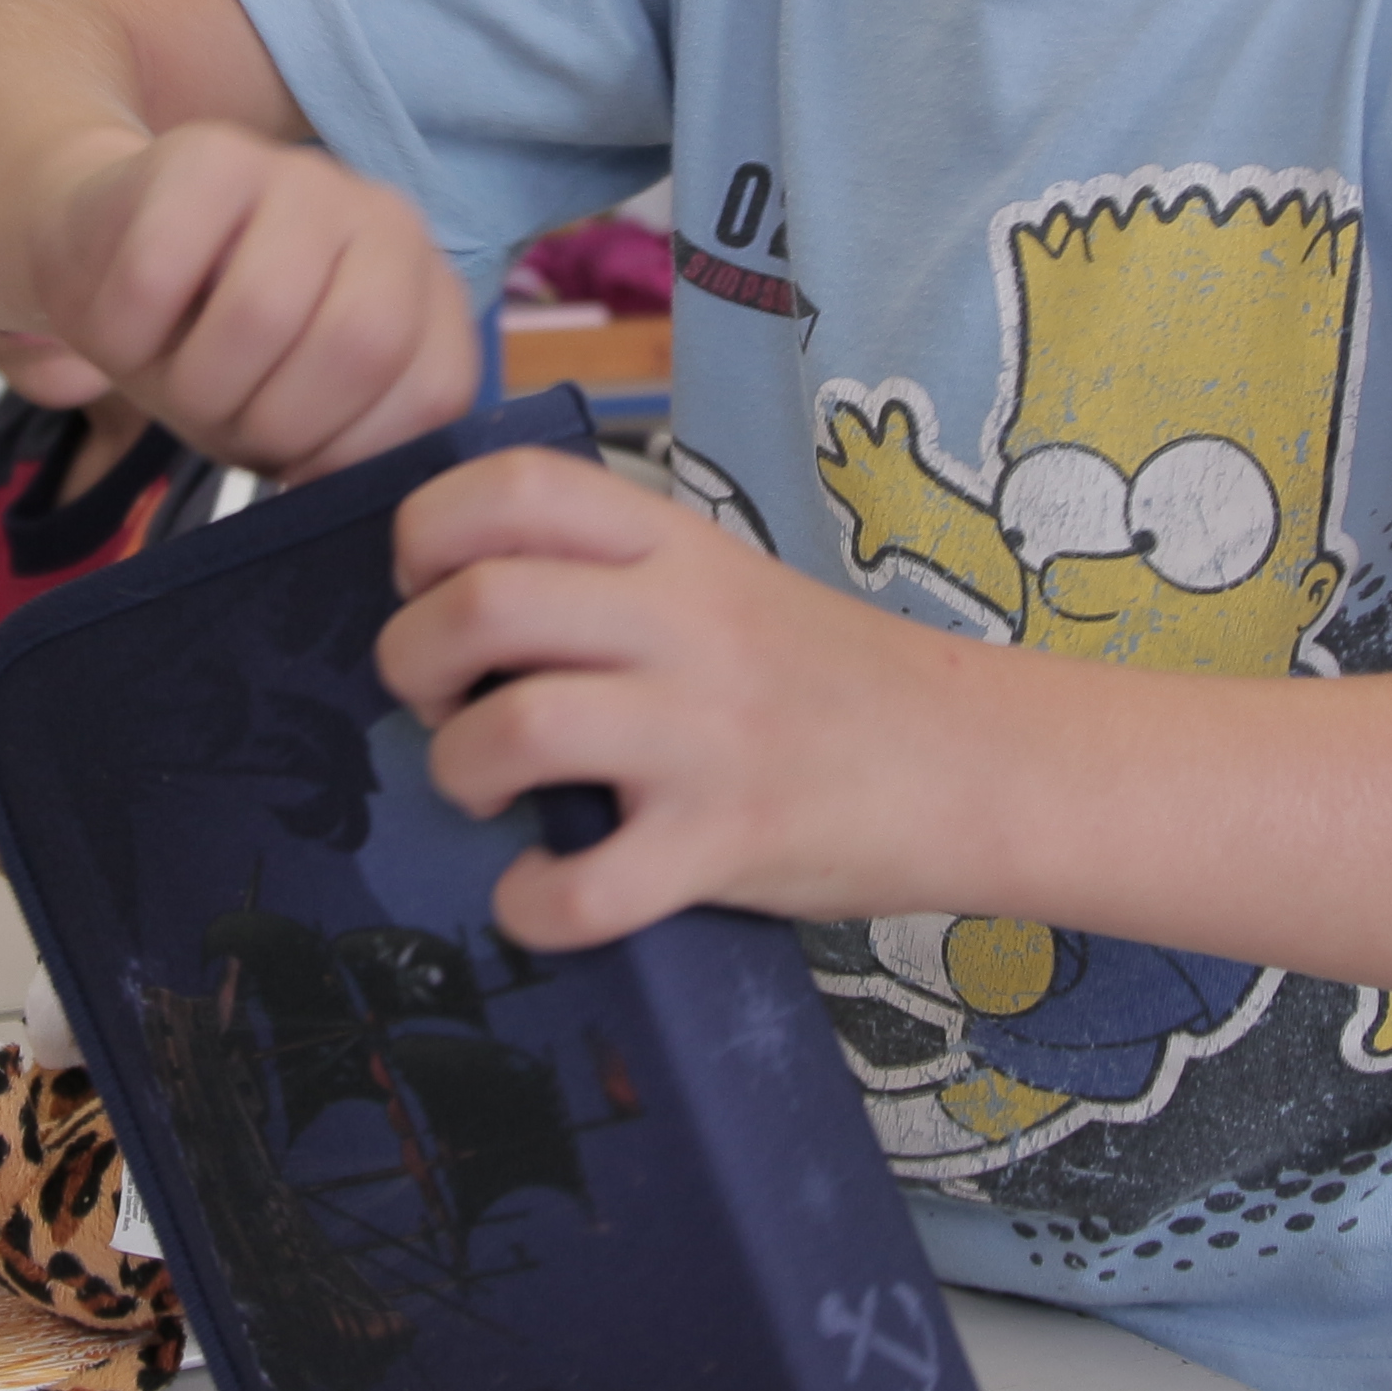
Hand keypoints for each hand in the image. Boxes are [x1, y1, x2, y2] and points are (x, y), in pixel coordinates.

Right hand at [34, 120, 473, 478]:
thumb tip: (345, 486)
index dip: (344, 454)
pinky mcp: (209, 155)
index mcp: (427, 299)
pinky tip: (122, 326)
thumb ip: (343, 446)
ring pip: (263, 310)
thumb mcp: (284, 419)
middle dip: (270, 421)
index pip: (432, 395)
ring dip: (195, 383)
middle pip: (359, 346)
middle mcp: (388, 225)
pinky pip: (162, 275)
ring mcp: (304, 178)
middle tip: (218, 417)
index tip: (288, 455)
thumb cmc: (205, 353)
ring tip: (172, 376)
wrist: (103, 257)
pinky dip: (123, 335)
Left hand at [375, 449, 999, 953]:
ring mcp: (707, 732)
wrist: (978, 763)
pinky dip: (534, 905)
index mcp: (674, 548)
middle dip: (413, 662)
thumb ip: (609, 582)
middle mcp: (686, 623)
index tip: (432, 590)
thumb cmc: (829, 682)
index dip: (428, 535)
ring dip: (460, 770)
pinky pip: (588, 888)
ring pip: (515, 729)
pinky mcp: (729, 840)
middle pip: (483, 602)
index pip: (511, 485)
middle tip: (442, 703)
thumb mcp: (725, 586)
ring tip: (489, 790)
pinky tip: (543, 893)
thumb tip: (456, 615)